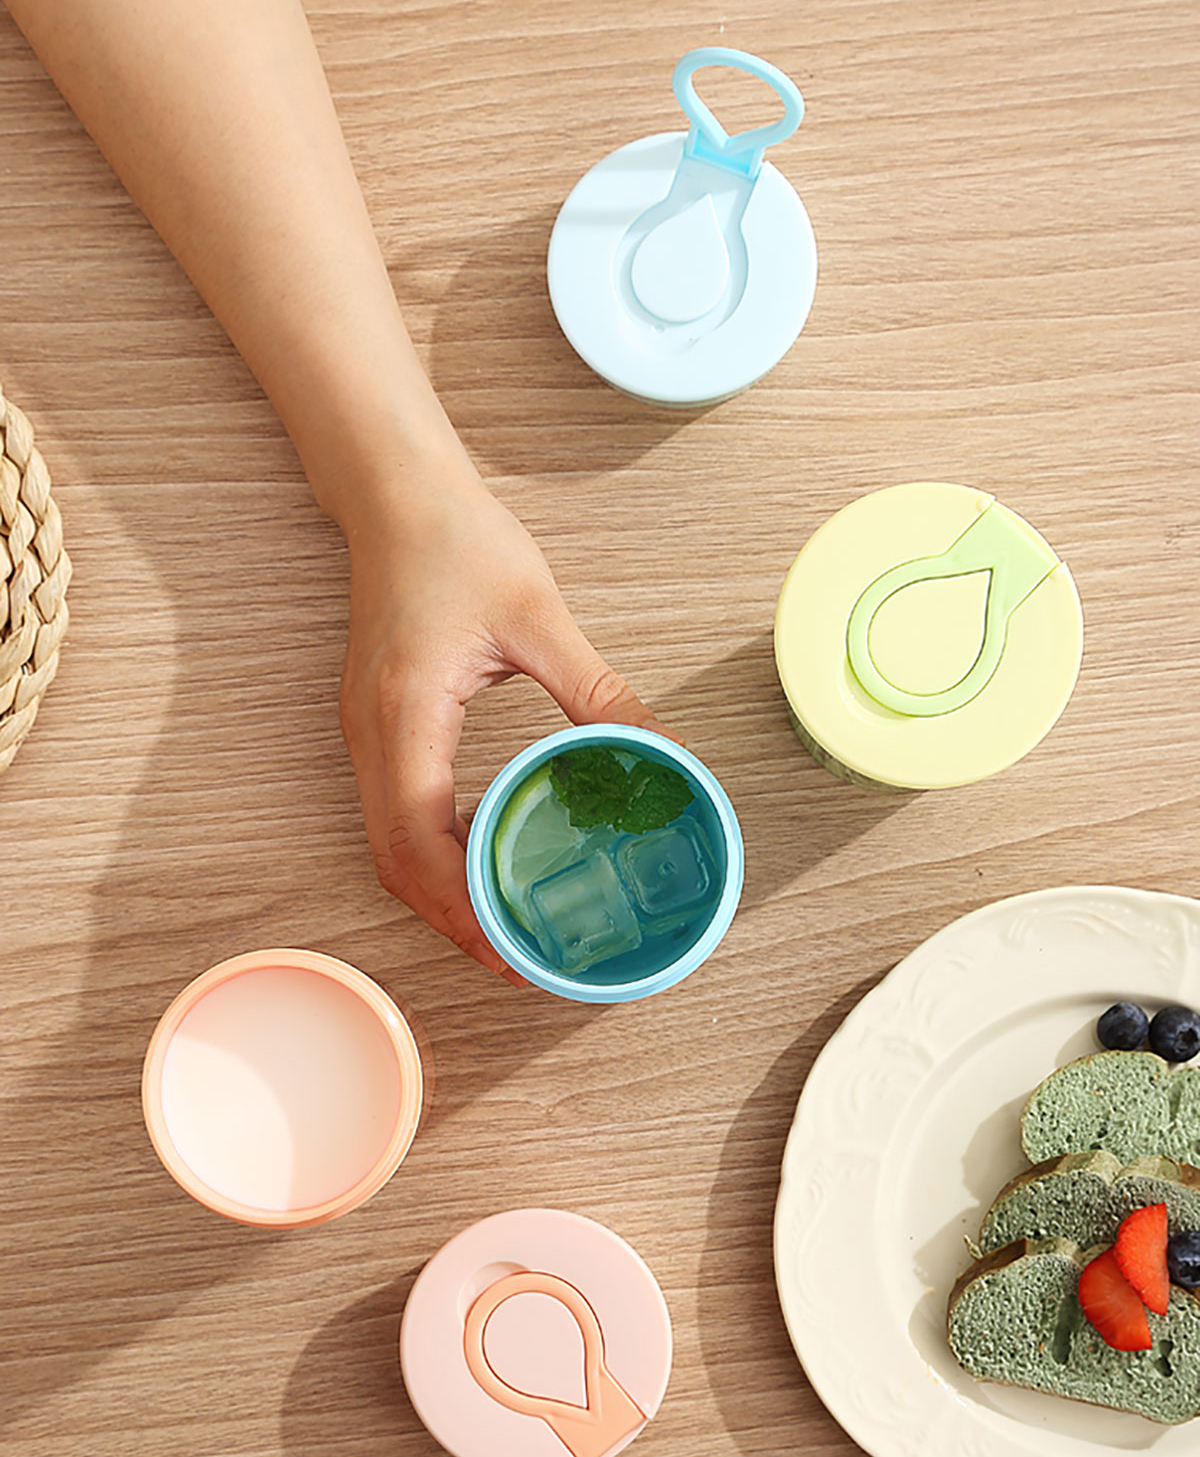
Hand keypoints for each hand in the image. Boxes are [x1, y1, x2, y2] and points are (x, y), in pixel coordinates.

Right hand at [337, 463, 667, 980]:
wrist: (396, 496)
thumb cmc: (457, 542)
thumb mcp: (539, 615)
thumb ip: (597, 690)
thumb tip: (659, 750)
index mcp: (406, 712)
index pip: (418, 837)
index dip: (459, 904)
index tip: (507, 947)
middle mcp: (371, 734)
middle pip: (393, 861)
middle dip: (450, 920)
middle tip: (516, 960)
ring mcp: (365, 734)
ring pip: (386, 846)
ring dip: (436, 895)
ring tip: (498, 930)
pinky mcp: (375, 727)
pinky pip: (391, 815)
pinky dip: (428, 858)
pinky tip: (475, 867)